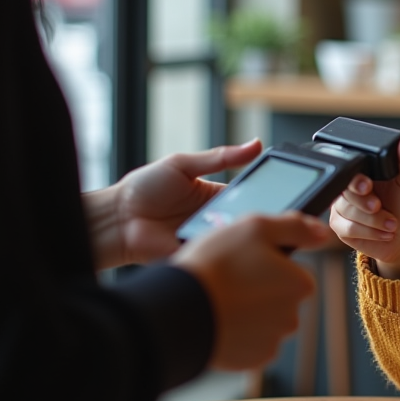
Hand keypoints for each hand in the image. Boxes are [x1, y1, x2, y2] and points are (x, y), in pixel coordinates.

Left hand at [84, 140, 263, 268]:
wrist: (115, 218)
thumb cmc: (143, 188)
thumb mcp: (183, 164)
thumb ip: (220, 157)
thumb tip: (256, 144)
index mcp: (218, 196)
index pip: (253, 195)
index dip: (269, 194)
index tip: (284, 190)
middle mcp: (217, 219)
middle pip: (249, 219)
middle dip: (260, 216)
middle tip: (267, 210)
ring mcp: (208, 239)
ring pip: (237, 240)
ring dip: (240, 233)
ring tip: (242, 224)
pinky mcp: (197, 256)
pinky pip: (217, 255)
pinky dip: (222, 250)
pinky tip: (225, 241)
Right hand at [173, 212, 328, 369]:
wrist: (178, 312)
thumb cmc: (216, 265)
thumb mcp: (256, 227)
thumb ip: (295, 227)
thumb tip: (322, 232)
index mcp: (300, 284)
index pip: (292, 273)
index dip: (268, 266)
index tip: (244, 265)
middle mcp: (293, 316)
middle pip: (280, 299)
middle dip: (259, 291)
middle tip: (228, 282)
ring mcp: (272, 341)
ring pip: (264, 322)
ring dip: (247, 314)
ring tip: (219, 301)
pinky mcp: (251, 360)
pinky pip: (249, 343)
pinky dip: (237, 334)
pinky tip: (218, 321)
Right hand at [329, 133, 399, 278]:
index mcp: (364, 172)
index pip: (350, 169)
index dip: (356, 179)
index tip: (368, 186)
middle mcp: (350, 188)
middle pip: (345, 191)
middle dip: (366, 204)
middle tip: (380, 207)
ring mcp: (343, 207)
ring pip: (348, 212)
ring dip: (374, 221)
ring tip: (391, 223)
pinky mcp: (340, 226)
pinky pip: (348, 229)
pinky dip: (370, 232)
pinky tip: (383, 232)